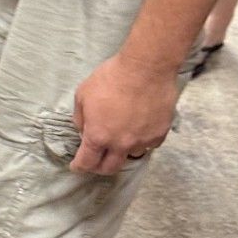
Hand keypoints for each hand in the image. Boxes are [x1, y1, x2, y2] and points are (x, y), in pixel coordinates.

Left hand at [71, 53, 178, 175]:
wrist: (146, 68)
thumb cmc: (111, 77)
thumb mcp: (83, 94)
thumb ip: (80, 118)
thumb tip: (84, 130)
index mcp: (98, 136)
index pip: (86, 163)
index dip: (79, 167)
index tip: (77, 166)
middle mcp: (120, 144)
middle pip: (109, 168)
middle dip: (99, 168)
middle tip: (96, 161)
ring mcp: (142, 140)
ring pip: (130, 155)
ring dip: (122, 151)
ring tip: (120, 139)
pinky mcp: (159, 134)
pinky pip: (149, 144)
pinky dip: (142, 141)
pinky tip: (139, 130)